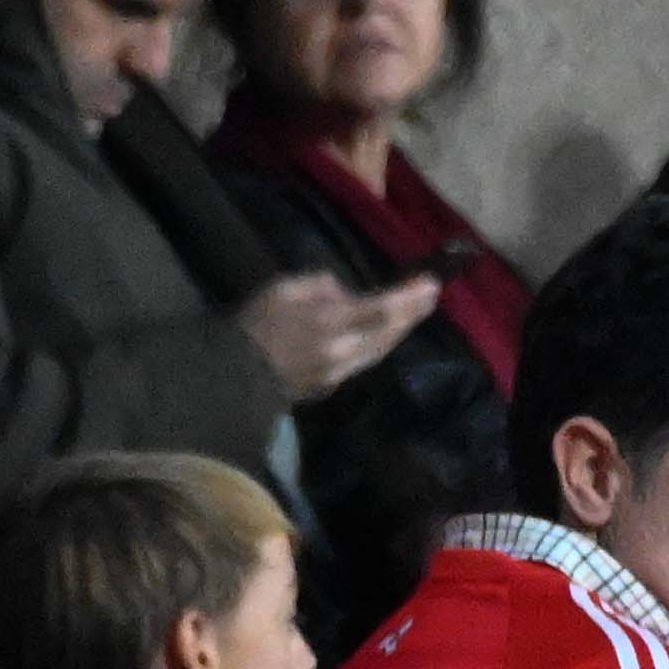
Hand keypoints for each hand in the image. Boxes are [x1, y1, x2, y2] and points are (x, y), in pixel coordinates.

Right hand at [236, 273, 445, 400]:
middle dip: (412, 314)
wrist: (236, 376)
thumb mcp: (283, 288)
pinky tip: (387, 334)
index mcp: (329, 323)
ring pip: (379, 350)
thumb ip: (318, 286)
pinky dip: (381, 344)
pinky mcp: (332, 384)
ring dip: (400, 331)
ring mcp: (339, 372)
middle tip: (432, 295)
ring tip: (417, 312)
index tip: (430, 284)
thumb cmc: (256, 325)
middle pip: (388, 334)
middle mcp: (342, 351)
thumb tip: (341, 291)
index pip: (380, 310)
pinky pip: (365, 360)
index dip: (408, 299)